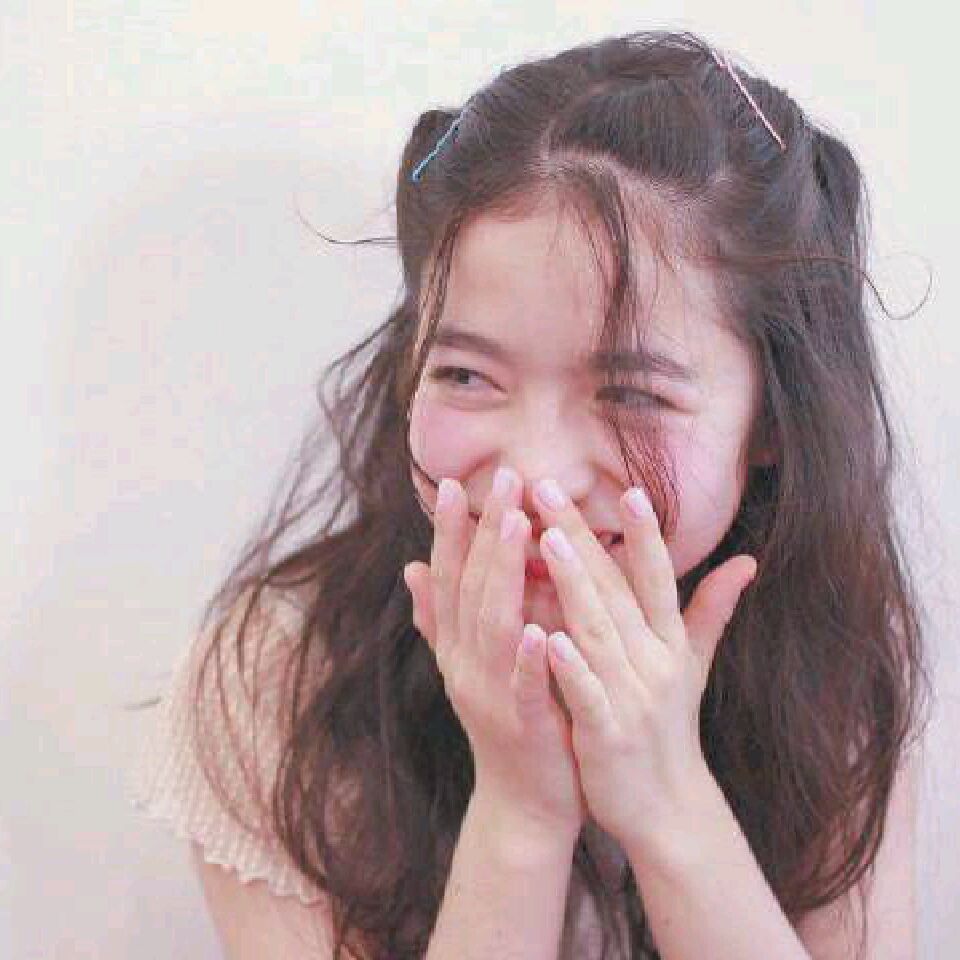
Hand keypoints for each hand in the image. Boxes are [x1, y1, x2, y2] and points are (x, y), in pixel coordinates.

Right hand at [403, 468, 587, 842]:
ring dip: (503, 573)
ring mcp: (488, 694)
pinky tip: (535, 628)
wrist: (521, 803)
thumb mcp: (466, 666)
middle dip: (484, 531)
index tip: (456, 483)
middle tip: (503, 479)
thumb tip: (411, 568)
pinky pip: (522, 687)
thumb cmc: (505, 723)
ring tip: (517, 524)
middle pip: (471, 587)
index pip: (449, 578)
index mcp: (456, 646)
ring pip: (492, 624)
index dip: (450, 531)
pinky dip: (526, 658)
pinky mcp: (520, 725)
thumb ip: (439, 618)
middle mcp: (463, 663)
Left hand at [531, 479, 756, 859]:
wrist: (666, 807)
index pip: (657, 576)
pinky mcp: (607, 734)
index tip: (630, 489)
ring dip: (574, 584)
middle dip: (583, 537)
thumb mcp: (694, 665)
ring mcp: (631, 697)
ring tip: (546, 541)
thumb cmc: (670, 725)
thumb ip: (711, 610)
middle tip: (550, 490)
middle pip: (616, 590)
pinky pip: (586, 693)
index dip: (646, 534)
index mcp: (668, 642)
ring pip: (599, 631)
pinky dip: (569, 666)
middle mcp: (653, 662)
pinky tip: (546, 637)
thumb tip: (747, 562)